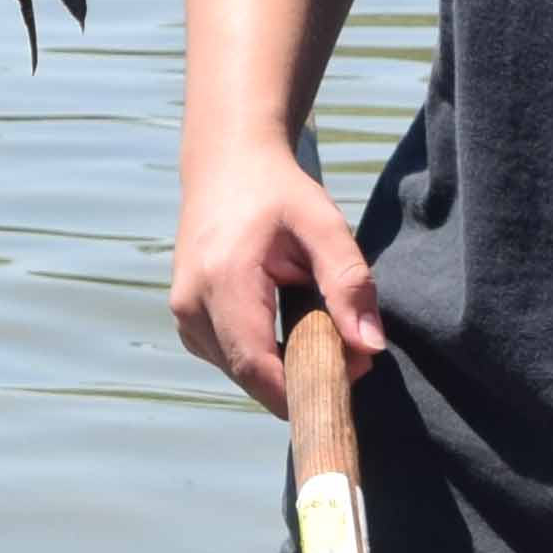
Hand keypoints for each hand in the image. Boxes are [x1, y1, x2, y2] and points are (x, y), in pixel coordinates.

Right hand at [172, 135, 377, 410]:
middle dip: (301, 380)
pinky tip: (290, 333)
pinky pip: (228, 359)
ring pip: (239, 373)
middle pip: (249, 375)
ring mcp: (182, 314)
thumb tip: (370, 347)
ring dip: (283, 371)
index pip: (256, 365)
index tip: (348, 382)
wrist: (226, 164)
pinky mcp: (186, 320)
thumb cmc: (277, 191)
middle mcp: (191, 303)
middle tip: (350, 359)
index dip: (302, 388)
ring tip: (324, 337)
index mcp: (222, 279)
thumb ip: (349, 283)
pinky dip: (264, 359)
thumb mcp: (323, 224)